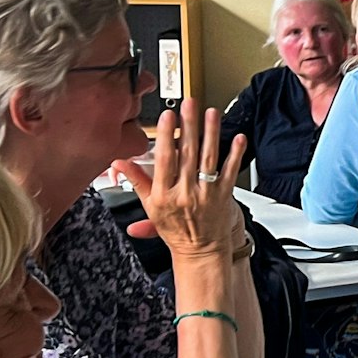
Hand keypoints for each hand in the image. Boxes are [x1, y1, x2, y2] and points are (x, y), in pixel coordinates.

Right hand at [115, 98, 245, 260]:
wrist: (200, 252)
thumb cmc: (175, 230)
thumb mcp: (150, 207)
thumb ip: (138, 181)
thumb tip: (120, 161)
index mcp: (164, 195)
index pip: (164, 160)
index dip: (165, 136)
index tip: (167, 116)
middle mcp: (185, 193)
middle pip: (187, 154)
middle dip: (188, 126)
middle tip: (189, 104)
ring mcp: (207, 194)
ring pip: (209, 158)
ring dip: (211, 133)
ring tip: (211, 112)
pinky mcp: (225, 196)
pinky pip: (231, 172)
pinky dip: (235, 154)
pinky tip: (238, 137)